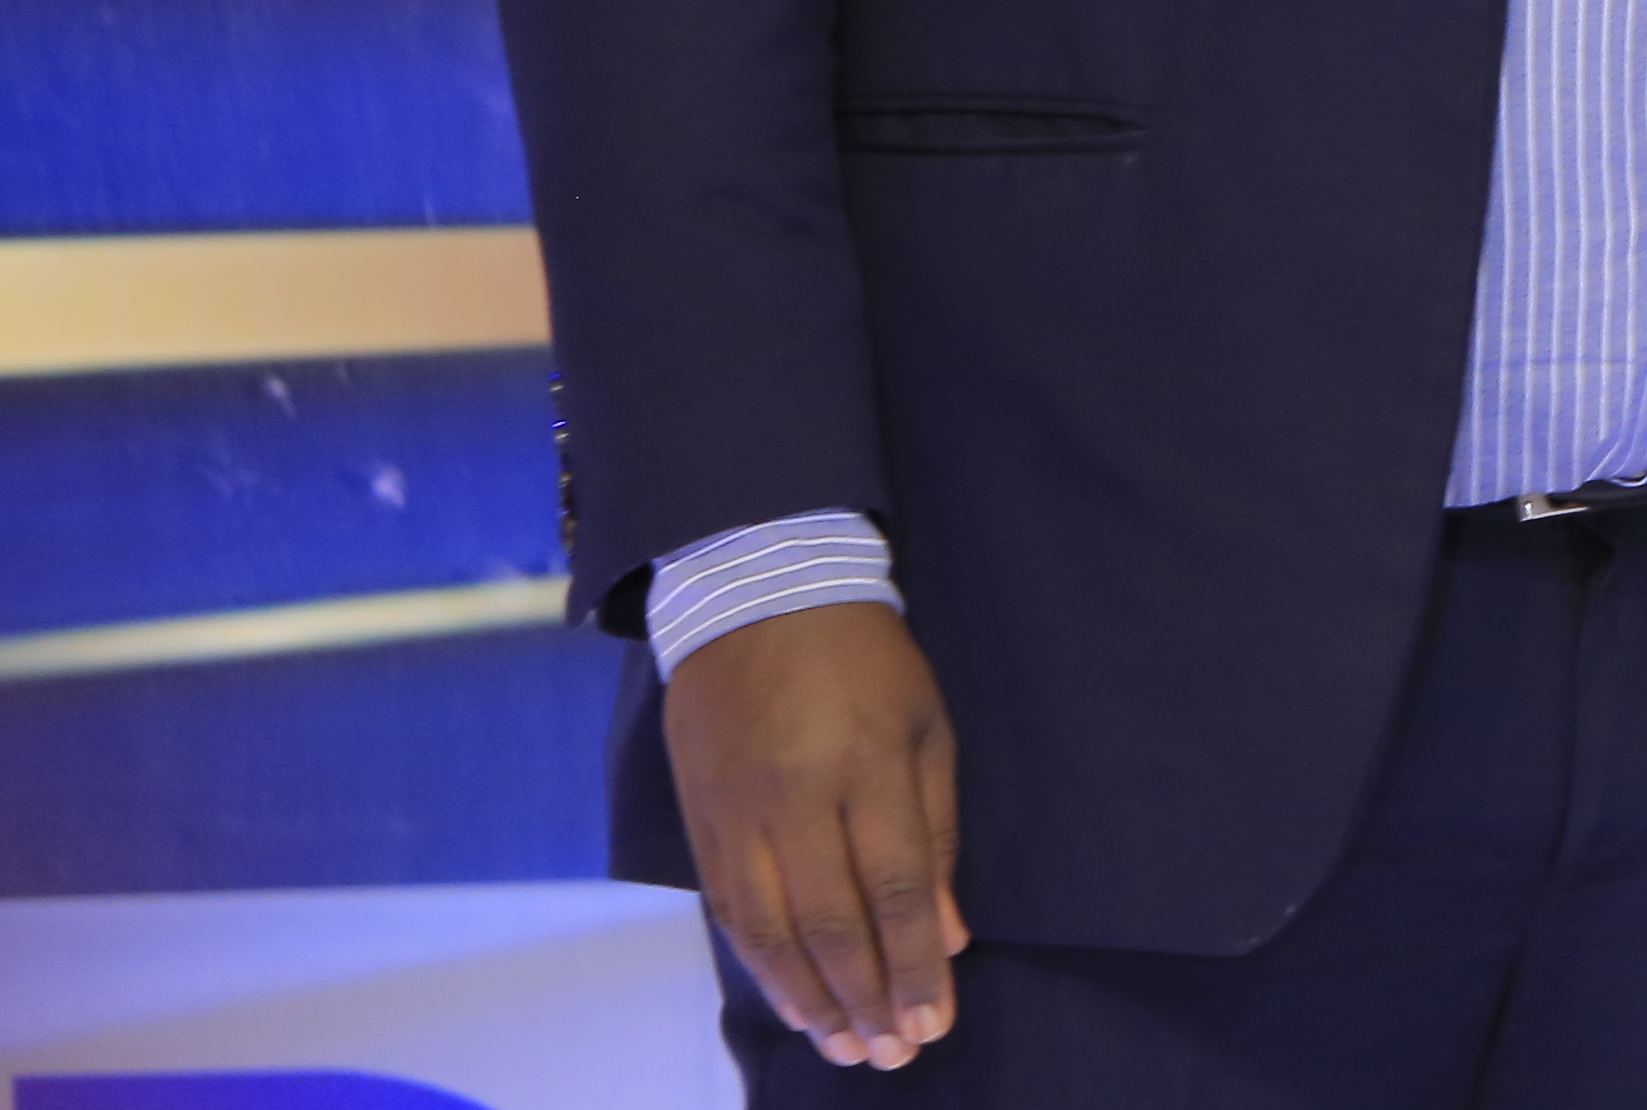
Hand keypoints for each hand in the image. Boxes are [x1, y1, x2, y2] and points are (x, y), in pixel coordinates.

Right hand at [664, 600, 963, 1068]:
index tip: (933, 1021)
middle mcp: (796, 798)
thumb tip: (946, 934)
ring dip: (810, 1000)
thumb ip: (936, 833)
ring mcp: (738, 813)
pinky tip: (792, 999)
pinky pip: (730, 911)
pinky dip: (762, 966)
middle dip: (866, 1000)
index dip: (912, 966)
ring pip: (769, 932)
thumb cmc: (866, 660)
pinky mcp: (700, 820)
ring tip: (845, 1046)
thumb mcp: (926, 726)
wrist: (757, 592)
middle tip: (893, 1054)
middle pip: (830, 924)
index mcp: (866, 766)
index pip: (893, 890)